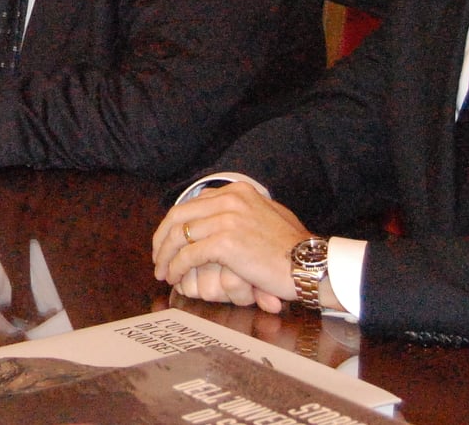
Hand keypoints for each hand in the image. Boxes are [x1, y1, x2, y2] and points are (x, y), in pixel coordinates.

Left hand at [151, 182, 333, 312]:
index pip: (192, 204)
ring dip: (166, 256)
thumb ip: (242, 211)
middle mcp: (229, 199)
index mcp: (237, 191)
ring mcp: (226, 219)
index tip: (168, 241)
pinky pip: (188, 255)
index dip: (174, 224)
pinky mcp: (225, 242)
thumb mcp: (268, 215)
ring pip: (178, 236)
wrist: (310, 264)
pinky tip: (175, 278)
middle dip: (162, 239)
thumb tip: (217, 214)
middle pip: (178, 216)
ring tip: (163, 272)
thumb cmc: (293, 248)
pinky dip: (177, 267)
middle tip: (158, 258)